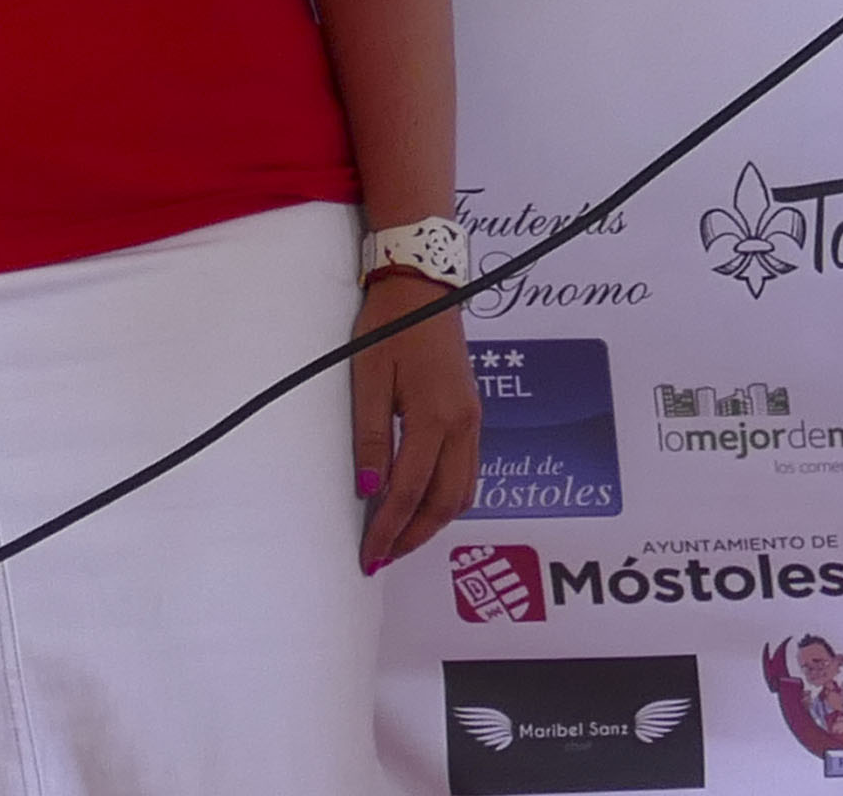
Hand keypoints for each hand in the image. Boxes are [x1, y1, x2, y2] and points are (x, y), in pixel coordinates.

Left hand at [351, 268, 479, 572]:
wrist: (424, 285)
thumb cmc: (389, 327)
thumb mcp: (368, 380)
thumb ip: (371, 437)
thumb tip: (370, 490)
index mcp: (435, 417)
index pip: (409, 493)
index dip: (388, 531)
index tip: (368, 557)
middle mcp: (463, 424)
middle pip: (445, 502)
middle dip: (414, 537)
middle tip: (382, 558)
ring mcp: (474, 418)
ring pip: (463, 490)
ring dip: (433, 521)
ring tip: (399, 537)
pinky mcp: (473, 411)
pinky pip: (468, 470)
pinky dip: (446, 497)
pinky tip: (422, 501)